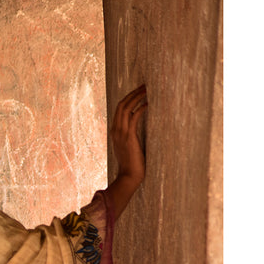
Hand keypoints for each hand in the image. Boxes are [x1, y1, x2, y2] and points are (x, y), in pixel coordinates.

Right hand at [108, 84, 147, 216]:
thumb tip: (139, 129)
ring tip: (148, 90)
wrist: (128, 177)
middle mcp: (115, 130)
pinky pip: (134, 116)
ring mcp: (121, 133)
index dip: (129, 97)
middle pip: (122, 104)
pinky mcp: (129, 137)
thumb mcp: (129, 148)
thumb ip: (130, 136)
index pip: (119, 109)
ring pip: (127, 107)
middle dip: (134, 93)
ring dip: (138, 97)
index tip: (139, 91)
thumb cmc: (132, 164)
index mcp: (114, 132)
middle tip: (145, 86)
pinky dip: (141, 108)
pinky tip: (149, 104)